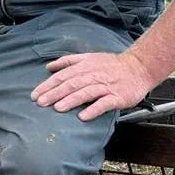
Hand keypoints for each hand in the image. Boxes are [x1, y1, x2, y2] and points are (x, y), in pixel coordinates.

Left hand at [32, 50, 155, 121]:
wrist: (139, 67)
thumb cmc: (112, 65)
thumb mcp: (89, 58)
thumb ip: (68, 61)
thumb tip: (49, 67)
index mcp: (85, 66)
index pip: (62, 76)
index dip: (48, 85)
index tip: (35, 95)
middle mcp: (93, 75)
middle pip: (71, 84)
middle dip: (54, 93)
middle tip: (40, 103)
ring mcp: (106, 86)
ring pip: (86, 92)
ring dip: (71, 100)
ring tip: (57, 109)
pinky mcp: (118, 96)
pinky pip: (104, 103)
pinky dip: (93, 109)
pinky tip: (83, 117)